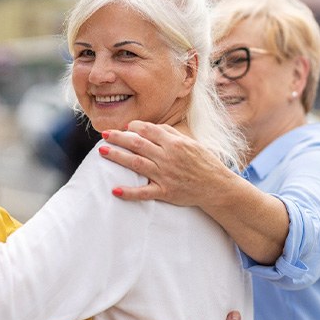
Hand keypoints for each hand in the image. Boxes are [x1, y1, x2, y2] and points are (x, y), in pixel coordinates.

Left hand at [99, 121, 229, 207]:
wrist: (217, 187)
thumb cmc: (203, 163)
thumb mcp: (190, 143)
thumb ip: (170, 133)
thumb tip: (148, 127)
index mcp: (175, 143)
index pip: (148, 130)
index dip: (133, 127)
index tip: (123, 127)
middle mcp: (168, 157)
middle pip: (138, 144)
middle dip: (119, 138)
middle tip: (104, 134)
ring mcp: (165, 175)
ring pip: (136, 164)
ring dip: (118, 157)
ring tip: (102, 151)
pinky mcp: (165, 192)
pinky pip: (144, 192)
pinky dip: (129, 192)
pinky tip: (115, 190)